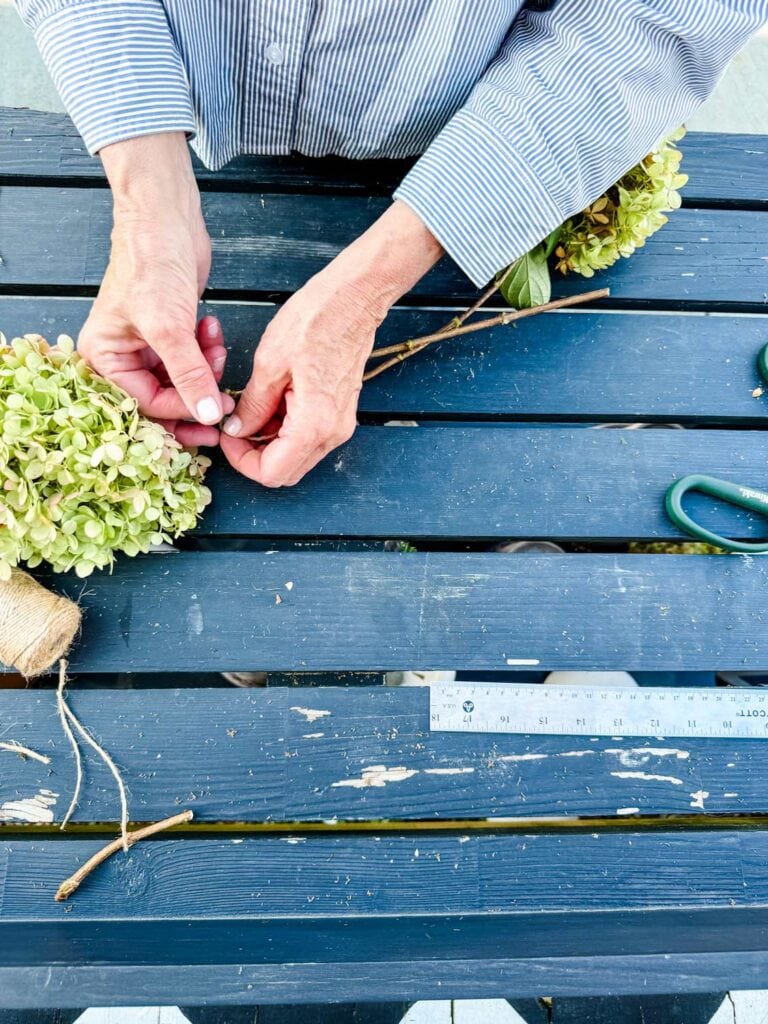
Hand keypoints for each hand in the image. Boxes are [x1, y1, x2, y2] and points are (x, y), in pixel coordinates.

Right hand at [78, 133, 233, 445]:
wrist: (168, 220)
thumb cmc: (152, 263)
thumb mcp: (170, 328)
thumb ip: (189, 375)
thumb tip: (208, 415)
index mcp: (104, 359)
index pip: (145, 405)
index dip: (182, 411)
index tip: (214, 412)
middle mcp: (121, 357)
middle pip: (162, 402)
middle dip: (196, 400)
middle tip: (225, 406)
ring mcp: (146, 348)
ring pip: (183, 384)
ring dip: (206, 370)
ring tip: (216, 346)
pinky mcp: (171, 337)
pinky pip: (194, 363)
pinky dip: (208, 352)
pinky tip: (211, 328)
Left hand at [220, 200, 442, 485]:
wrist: (354, 299)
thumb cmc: (314, 322)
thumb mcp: (270, 363)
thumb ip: (253, 405)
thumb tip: (237, 429)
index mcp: (313, 425)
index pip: (272, 473)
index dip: (242, 461)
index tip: (227, 435)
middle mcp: (332, 433)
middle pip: (286, 472)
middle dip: (254, 456)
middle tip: (233, 427)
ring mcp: (339, 425)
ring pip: (296, 456)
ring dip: (268, 443)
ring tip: (249, 410)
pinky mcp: (339, 413)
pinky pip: (307, 437)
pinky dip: (283, 431)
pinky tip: (269, 403)